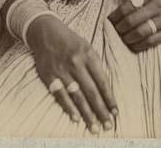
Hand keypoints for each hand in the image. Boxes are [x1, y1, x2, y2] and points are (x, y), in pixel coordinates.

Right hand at [26, 15, 116, 133]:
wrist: (46, 32)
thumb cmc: (70, 41)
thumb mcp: (87, 47)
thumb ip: (95, 66)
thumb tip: (104, 89)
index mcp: (88, 54)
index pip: (102, 81)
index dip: (109, 98)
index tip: (115, 113)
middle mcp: (76, 63)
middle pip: (91, 91)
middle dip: (101, 110)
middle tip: (108, 126)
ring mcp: (62, 70)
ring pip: (77, 96)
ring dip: (86, 113)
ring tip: (94, 127)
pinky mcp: (49, 76)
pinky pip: (60, 95)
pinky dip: (68, 107)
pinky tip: (76, 118)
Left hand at [108, 0, 160, 52]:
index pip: (128, 5)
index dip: (116, 14)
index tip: (110, 20)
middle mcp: (158, 5)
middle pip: (132, 20)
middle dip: (120, 28)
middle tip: (114, 30)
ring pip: (141, 32)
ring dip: (127, 38)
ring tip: (122, 38)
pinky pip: (151, 41)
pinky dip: (139, 45)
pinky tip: (133, 44)